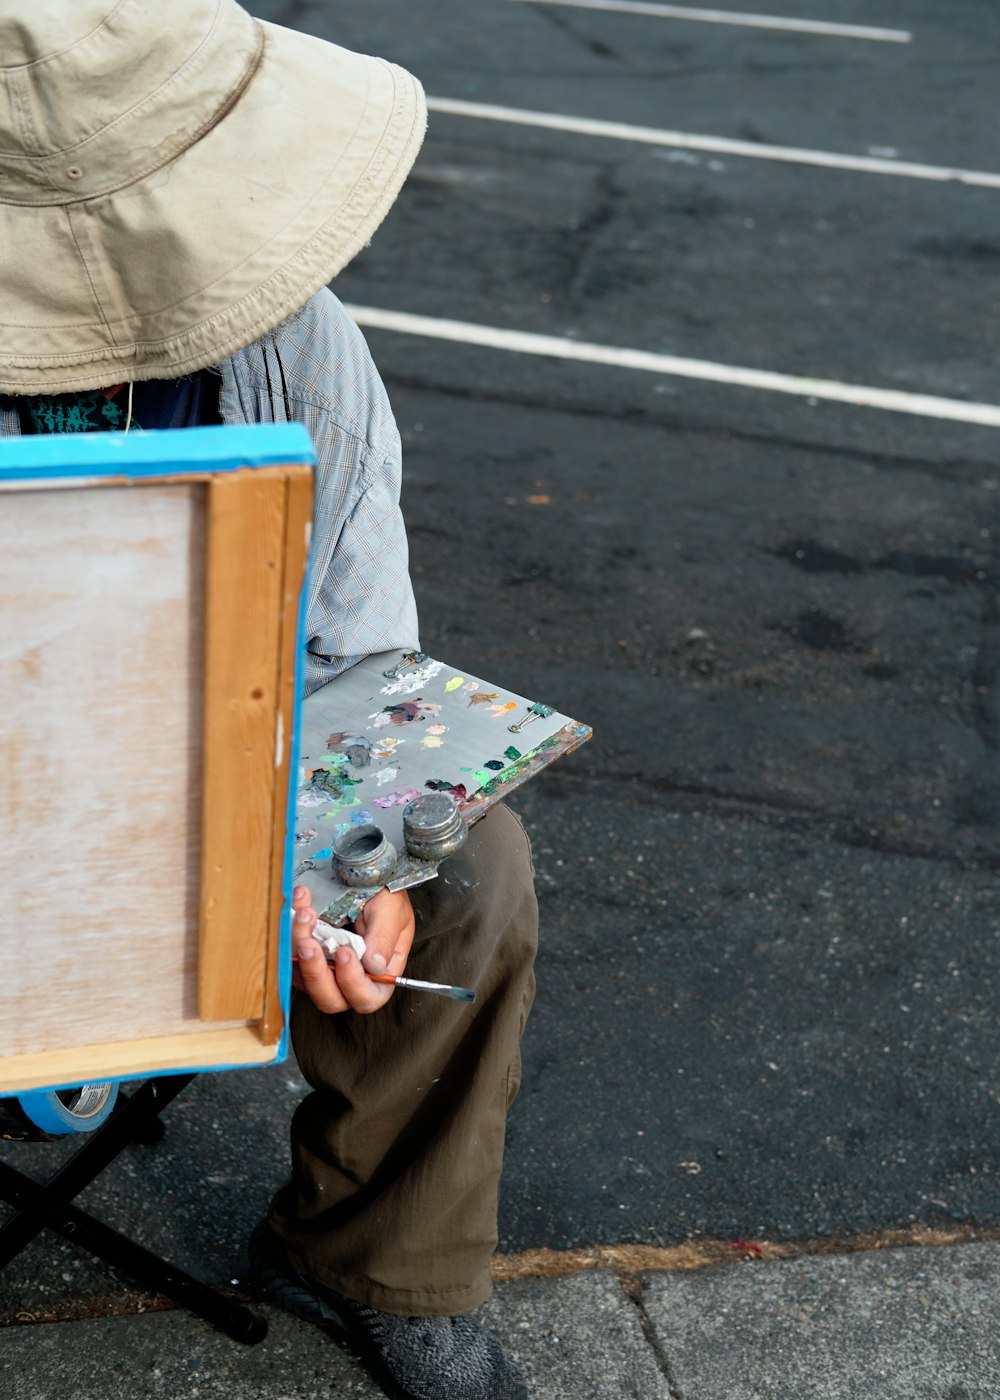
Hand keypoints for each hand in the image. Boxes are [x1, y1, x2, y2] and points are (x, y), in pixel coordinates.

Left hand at [291, 884, 414, 1014]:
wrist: (368, 876)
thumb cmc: (386, 896)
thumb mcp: (391, 912)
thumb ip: (384, 939)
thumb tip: (374, 966)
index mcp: (381, 974)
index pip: (367, 998)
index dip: (353, 983)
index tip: (345, 952)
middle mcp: (353, 978)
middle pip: (331, 999)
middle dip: (315, 973)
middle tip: (309, 943)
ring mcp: (328, 969)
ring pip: (306, 978)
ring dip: (299, 949)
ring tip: (303, 915)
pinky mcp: (309, 956)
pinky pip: (291, 959)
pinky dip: (290, 937)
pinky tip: (296, 911)